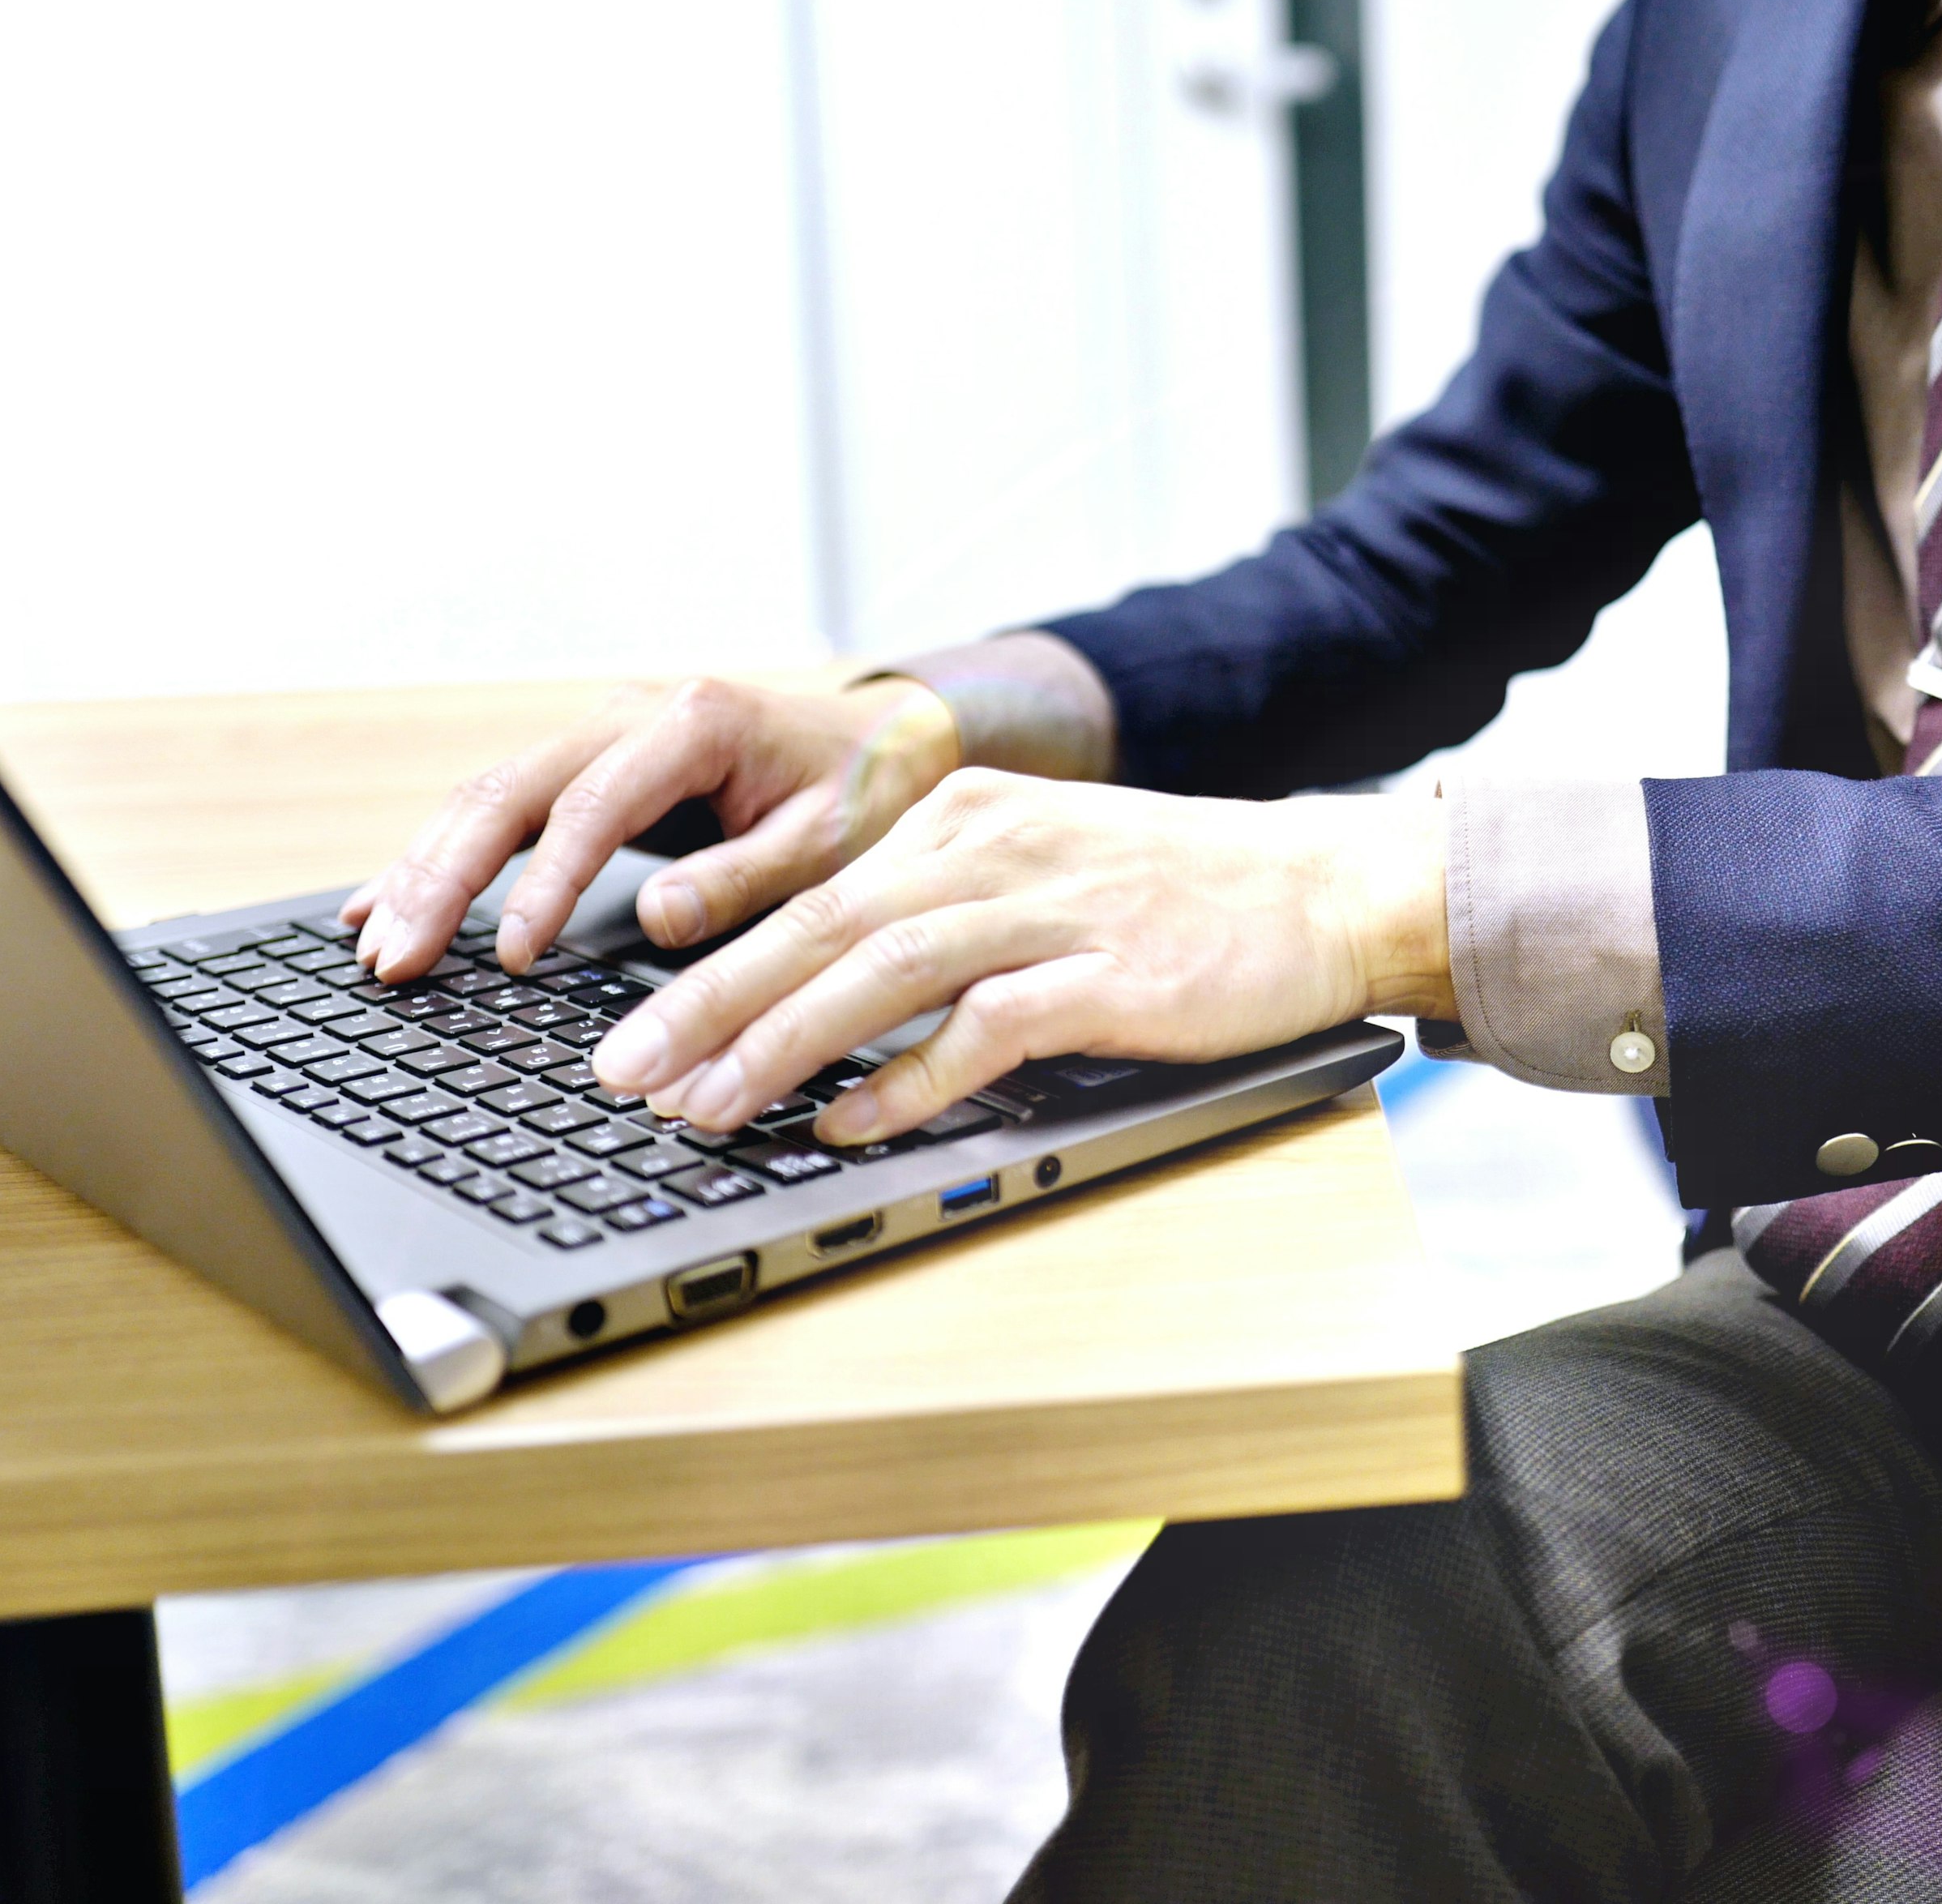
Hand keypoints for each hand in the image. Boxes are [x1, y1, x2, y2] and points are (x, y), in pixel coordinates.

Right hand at [343, 677, 961, 981]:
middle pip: (508, 790)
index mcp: (693, 723)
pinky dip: (442, 857)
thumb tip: (656, 918)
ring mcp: (601, 733)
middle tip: (398, 958)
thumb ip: (745, 878)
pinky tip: (383, 902)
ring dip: (425, 870)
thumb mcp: (830, 843)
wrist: (884, 739)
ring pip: (488, 795)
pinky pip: (502, 808)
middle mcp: (631, 713)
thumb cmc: (865, 791)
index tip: (510, 954)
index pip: (592, 805)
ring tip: (377, 945)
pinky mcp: (588, 765)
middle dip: (443, 876)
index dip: (543, 883)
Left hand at [586, 770, 1454, 1143]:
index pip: (802, 895)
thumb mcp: (1027, 875)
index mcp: (955, 820)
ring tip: (708, 1108)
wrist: (1318, 888)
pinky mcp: (1111, 971)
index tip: (625, 1035)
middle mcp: (988, 849)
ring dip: (783, 1042)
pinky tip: (852, 1122)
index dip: (705, 969)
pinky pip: (989, 1025)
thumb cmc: (1168, 899)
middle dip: (708, 1005)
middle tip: (623, 1075)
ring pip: (883, 968)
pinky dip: (912, 1077)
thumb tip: (807, 1008)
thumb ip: (925, 923)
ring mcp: (1051, 907)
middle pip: (817, 926)